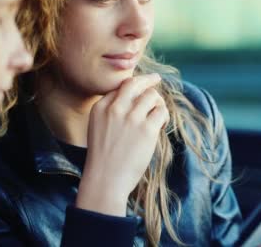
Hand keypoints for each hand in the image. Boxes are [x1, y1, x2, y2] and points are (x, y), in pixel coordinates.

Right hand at [75, 74, 168, 215]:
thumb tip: (132, 100)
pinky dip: (164, 115)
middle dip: (148, 80)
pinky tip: (162, 124)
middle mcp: (115, 108)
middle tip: (156, 79)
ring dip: (158, 102)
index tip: (141, 86)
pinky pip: (161, 111)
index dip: (133, 85)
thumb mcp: (97, 128)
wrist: (105, 180)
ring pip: (151, 96)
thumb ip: (110, 112)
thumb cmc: (102, 158)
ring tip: (158, 114)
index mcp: (100, 107)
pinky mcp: (146, 129)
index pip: (120, 87)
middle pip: (135, 83)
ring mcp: (131, 118)